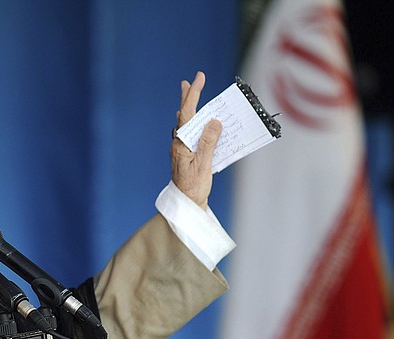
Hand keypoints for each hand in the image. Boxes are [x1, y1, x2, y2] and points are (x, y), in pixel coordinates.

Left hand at [171, 71, 221, 209]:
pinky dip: (196, 122)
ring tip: (190, 93)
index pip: (187, 114)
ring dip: (190, 108)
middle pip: (184, 115)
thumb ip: (208, 142)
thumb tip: (214, 121)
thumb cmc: (193, 187)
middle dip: (188, 97)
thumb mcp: (203, 164)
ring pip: (187, 123)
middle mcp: (179, 143)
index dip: (193, 95)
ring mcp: (182, 148)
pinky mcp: (187, 154)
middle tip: (189, 81)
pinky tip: (199, 120)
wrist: (186, 204)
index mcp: (181, 143)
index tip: (198, 79)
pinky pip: (192, 134)